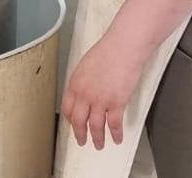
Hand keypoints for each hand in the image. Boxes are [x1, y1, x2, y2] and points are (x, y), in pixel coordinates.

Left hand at [60, 35, 146, 149]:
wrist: (123, 47)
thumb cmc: (108, 51)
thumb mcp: (85, 65)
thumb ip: (82, 81)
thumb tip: (84, 91)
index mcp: (75, 83)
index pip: (68, 108)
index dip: (70, 119)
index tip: (73, 124)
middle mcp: (84, 94)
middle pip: (78, 121)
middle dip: (80, 134)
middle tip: (82, 141)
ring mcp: (100, 100)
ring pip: (95, 127)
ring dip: (97, 138)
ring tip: (99, 145)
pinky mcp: (117, 103)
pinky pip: (114, 124)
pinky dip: (115, 134)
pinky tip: (117, 138)